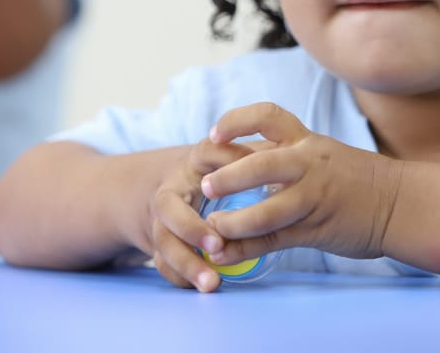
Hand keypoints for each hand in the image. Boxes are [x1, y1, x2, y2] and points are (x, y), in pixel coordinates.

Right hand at [145, 137, 256, 291]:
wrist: (173, 183)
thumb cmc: (216, 167)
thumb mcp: (233, 154)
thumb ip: (252, 154)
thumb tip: (279, 157)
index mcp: (195, 161)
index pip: (205, 155)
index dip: (224, 170)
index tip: (239, 183)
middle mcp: (172, 190)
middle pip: (168, 208)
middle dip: (190, 228)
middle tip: (217, 246)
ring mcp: (161, 219)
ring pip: (164, 242)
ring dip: (186, 263)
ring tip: (212, 283)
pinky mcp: (161, 244)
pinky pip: (164, 264)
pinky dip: (181, 277)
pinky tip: (203, 286)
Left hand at [200, 102, 402, 267]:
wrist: (401, 204)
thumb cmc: (358, 179)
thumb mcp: (324, 156)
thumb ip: (288, 159)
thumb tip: (244, 167)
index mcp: (307, 141)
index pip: (268, 116)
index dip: (237, 121)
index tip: (214, 134)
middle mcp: (309, 164)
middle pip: (262, 164)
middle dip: (229, 176)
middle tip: (205, 186)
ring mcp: (313, 197)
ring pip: (267, 210)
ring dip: (234, 221)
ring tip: (213, 228)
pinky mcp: (316, 229)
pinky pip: (274, 240)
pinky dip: (245, 249)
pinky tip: (223, 254)